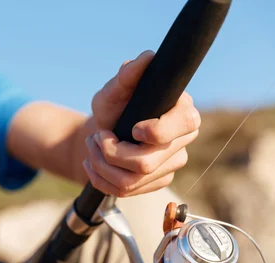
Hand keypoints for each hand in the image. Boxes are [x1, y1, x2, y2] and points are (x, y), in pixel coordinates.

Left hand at [82, 50, 200, 196]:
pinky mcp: (155, 183)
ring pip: (131, 181)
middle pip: (146, 163)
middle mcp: (182, 141)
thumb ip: (127, 76)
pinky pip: (124, 192)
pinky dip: (100, 179)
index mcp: (182, 112)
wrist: (106, 132)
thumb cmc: (114, 108)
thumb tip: (146, 58)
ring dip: (101, 165)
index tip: (132, 128)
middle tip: (97, 137)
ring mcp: (170, 165)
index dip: (154, 132)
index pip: (182, 126)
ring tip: (92, 148)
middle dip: (110, 153)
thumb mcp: (113, 91)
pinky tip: (93, 165)